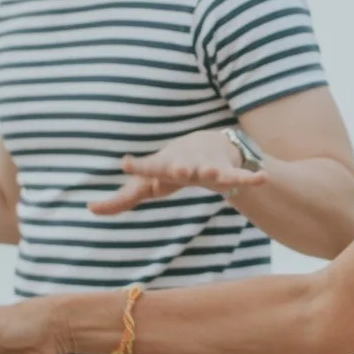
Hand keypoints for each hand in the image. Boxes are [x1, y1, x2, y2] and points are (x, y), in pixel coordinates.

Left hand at [89, 128, 265, 215]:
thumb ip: (121, 198)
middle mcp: (185, 164)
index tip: (125, 162)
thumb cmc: (171, 167)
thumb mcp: (147, 183)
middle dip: (180, 169)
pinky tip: (263, 177)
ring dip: (213, 171)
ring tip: (216, 174)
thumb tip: (90, 208)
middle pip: (181, 168)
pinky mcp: (227, 172)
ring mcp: (207, 167)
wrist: (207, 144)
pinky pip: (240, 176)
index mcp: (164, 167)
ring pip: (211, 170)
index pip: (148, 168)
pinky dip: (251, 177)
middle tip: (177, 169)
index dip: (137, 166)